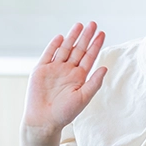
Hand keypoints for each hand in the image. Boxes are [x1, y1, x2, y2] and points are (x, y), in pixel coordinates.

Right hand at [23, 22, 106, 136]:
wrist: (43, 121)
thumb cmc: (64, 114)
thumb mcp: (83, 98)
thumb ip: (94, 83)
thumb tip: (105, 68)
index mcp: (79, 77)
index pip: (89, 57)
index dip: (95, 45)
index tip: (102, 34)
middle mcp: (67, 71)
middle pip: (78, 50)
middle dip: (86, 37)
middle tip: (93, 24)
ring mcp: (54, 69)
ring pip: (65, 49)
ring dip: (72, 37)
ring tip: (79, 25)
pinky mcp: (41, 70)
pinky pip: (48, 55)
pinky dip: (54, 46)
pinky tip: (61, 37)